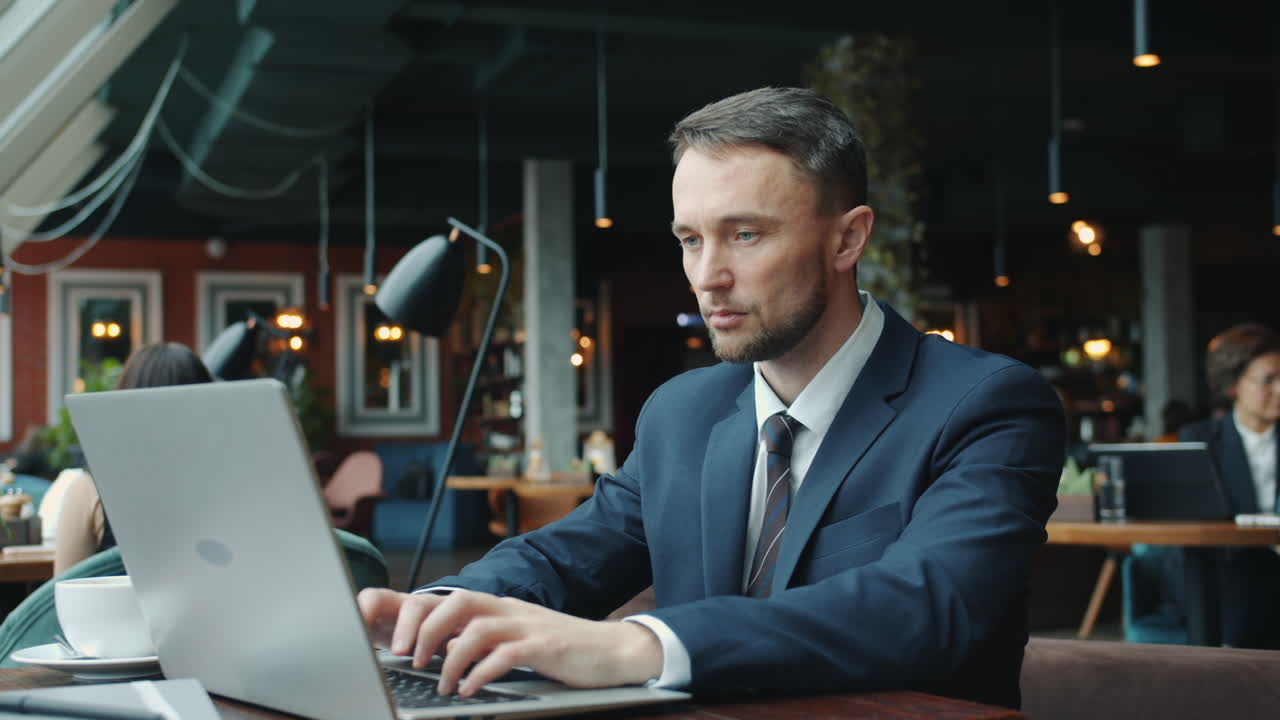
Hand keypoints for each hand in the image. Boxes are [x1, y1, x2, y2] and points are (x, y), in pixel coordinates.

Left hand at [356, 588, 662, 695]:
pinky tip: (473, 690)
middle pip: (458, 604)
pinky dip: (483, 673)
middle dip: (428, 631)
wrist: (614, 650)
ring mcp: (529, 625)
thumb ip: (487, 640)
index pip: (452, 598)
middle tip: (414, 660)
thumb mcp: (519, 638)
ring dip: (453, 660)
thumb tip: (445, 651)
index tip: (402, 644)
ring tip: (445, 685)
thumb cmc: (563, 649)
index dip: (421, 616)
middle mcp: (511, 609)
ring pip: (477, 630)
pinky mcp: (545, 646)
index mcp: (501, 607)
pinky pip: (506, 655)